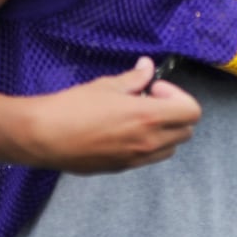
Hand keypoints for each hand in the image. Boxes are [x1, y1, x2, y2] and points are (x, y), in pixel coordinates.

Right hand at [18, 57, 201, 174]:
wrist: (44, 137)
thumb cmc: (73, 107)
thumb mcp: (106, 86)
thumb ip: (133, 79)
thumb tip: (147, 67)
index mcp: (148, 118)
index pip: (192, 112)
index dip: (178, 96)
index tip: (154, 89)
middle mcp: (148, 142)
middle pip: (186, 131)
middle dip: (174, 113)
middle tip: (148, 100)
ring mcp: (136, 159)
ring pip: (170, 147)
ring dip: (164, 131)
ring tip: (136, 118)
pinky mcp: (122, 169)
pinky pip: (150, 158)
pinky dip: (148, 144)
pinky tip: (123, 131)